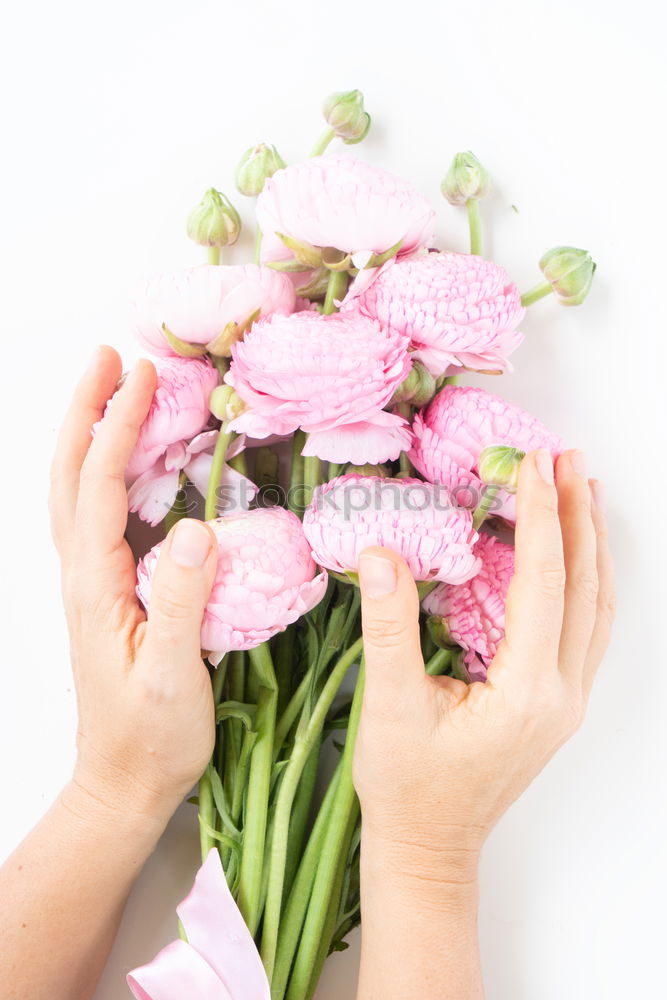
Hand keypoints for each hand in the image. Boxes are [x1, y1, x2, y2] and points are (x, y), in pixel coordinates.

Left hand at [49, 346, 218, 824]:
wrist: (122, 783)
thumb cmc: (151, 738)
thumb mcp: (173, 676)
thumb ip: (184, 603)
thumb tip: (198, 528)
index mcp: (96, 587)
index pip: (101, 488)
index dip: (118, 426)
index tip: (142, 376)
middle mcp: (83, 575)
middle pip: (70, 476)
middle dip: (86, 411)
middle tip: (109, 358)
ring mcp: (92, 583)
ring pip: (76, 492)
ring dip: (89, 434)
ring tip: (114, 390)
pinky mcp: (109, 593)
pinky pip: (100, 516)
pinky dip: (107, 472)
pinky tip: (131, 462)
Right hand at [353, 449, 614, 876]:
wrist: (430, 848)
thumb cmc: (407, 787)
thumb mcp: (388, 705)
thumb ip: (388, 626)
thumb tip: (379, 553)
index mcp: (526, 690)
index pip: (544, 582)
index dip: (539, 516)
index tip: (532, 462)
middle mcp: (560, 693)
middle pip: (586, 586)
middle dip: (578, 514)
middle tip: (568, 456)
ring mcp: (565, 700)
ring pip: (597, 606)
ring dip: (589, 543)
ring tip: (582, 488)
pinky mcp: (556, 702)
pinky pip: (588, 627)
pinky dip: (586, 579)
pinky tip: (573, 556)